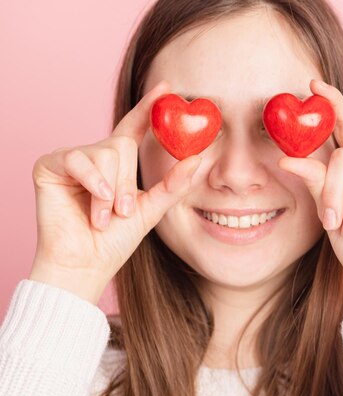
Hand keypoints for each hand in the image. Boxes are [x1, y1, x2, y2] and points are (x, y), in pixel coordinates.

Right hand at [29, 80, 201, 304]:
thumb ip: (174, 184)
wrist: (86, 263)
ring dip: (110, 190)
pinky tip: (94, 200)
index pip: (135, 128)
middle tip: (123, 210)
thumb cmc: (115, 240)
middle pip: (123, 146)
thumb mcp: (152, 209)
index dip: (149, 108)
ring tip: (104, 215)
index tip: (168, 88)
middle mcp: (96, 156)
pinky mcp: (50, 165)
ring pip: (105, 153)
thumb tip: (197, 158)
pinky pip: (78, 158)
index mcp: (118, 164)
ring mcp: (72, 159)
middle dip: (127, 183)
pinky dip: (92, 182)